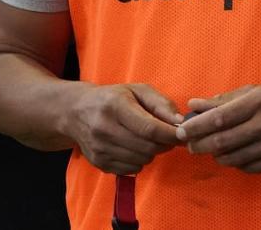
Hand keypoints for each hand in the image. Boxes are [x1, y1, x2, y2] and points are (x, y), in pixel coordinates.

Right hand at [65, 83, 183, 174]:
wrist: (76, 112)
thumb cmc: (113, 98)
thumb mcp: (137, 90)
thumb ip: (161, 104)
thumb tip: (180, 122)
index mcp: (115, 106)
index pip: (149, 128)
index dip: (170, 134)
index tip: (183, 133)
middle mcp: (104, 129)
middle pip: (147, 147)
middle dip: (165, 144)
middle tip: (168, 136)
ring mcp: (100, 148)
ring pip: (142, 160)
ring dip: (152, 152)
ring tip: (149, 139)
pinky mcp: (99, 163)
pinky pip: (132, 169)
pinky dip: (140, 161)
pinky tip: (135, 147)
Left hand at [176, 84, 260, 173]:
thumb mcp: (256, 92)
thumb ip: (224, 100)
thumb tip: (194, 104)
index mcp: (259, 101)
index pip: (219, 117)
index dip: (196, 126)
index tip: (181, 131)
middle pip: (222, 140)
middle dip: (200, 144)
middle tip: (189, 145)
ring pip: (232, 157)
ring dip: (216, 155)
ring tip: (212, 148)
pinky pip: (247, 167)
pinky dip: (234, 162)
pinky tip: (233, 154)